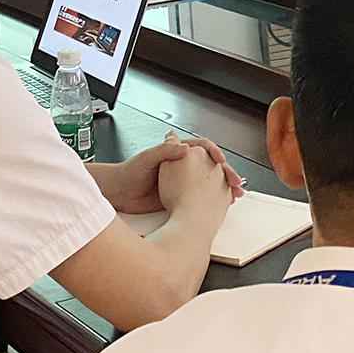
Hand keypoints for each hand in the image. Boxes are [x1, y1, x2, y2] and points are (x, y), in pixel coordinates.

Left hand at [106, 132, 243, 213]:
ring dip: (223, 187)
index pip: (202, 148)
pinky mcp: (180, 196)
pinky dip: (213, 200)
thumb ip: (164, 151)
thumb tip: (184, 147)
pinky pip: (201, 197)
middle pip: (210, 166)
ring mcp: (183, 182)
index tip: (219, 161)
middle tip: (234, 181)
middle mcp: (182, 166)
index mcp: (176, 152)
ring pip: (209, 182)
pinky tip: (222, 205)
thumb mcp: (146, 158)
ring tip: (234, 194)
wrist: (119, 194)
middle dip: (225, 173)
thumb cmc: (129, 173)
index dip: (214, 153)